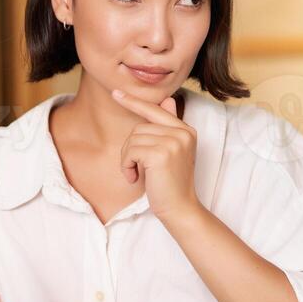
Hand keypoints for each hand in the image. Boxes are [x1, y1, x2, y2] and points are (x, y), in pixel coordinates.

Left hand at [111, 89, 199, 221]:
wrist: (180, 208)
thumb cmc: (171, 184)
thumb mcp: (171, 152)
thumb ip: (167, 127)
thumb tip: (168, 99)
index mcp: (186, 130)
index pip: (156, 110)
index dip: (135, 102)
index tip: (116, 93)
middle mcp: (182, 132)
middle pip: (139, 127)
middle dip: (131, 149)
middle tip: (137, 169)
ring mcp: (173, 142)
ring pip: (133, 139)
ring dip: (128, 159)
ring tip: (138, 174)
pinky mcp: (161, 153)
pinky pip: (130, 151)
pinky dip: (127, 166)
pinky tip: (136, 178)